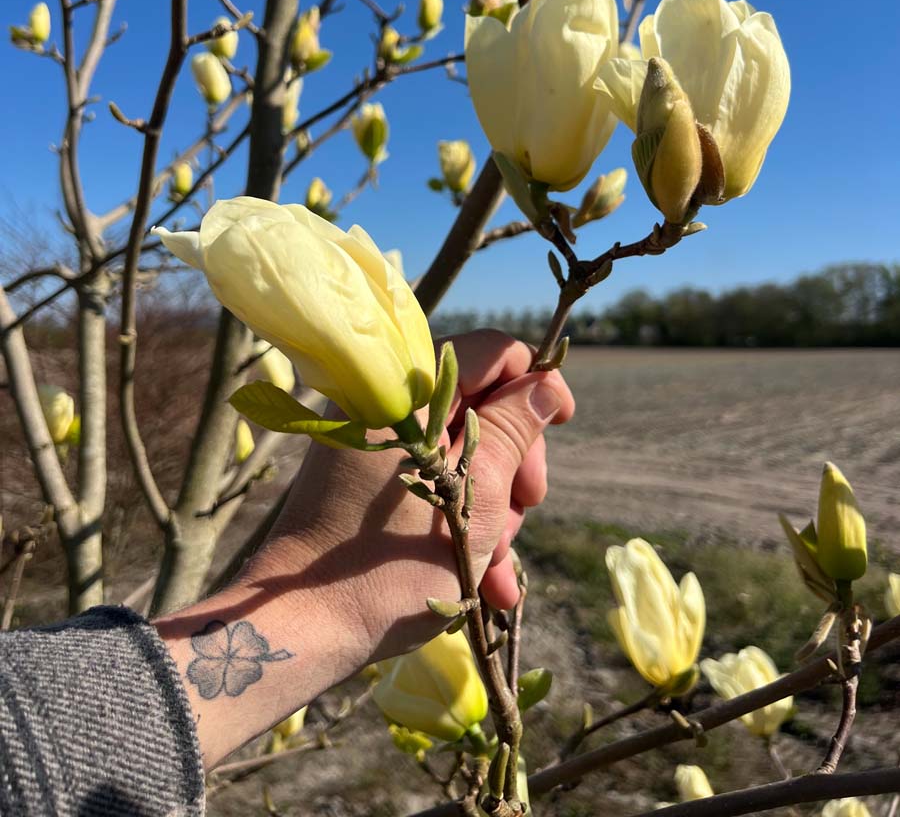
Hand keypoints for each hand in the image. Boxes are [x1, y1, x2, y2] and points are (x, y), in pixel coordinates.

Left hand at [246, 330, 573, 660]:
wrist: (304, 626)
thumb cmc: (392, 563)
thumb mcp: (475, 496)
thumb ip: (513, 429)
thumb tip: (545, 386)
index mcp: (405, 395)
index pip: (490, 352)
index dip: (534, 381)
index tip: (562, 421)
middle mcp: (387, 407)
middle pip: (480, 405)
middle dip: (514, 460)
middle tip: (526, 507)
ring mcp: (375, 446)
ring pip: (461, 452)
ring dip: (493, 503)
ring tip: (496, 563)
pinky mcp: (368, 481)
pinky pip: (430, 481)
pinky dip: (461, 520)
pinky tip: (486, 580)